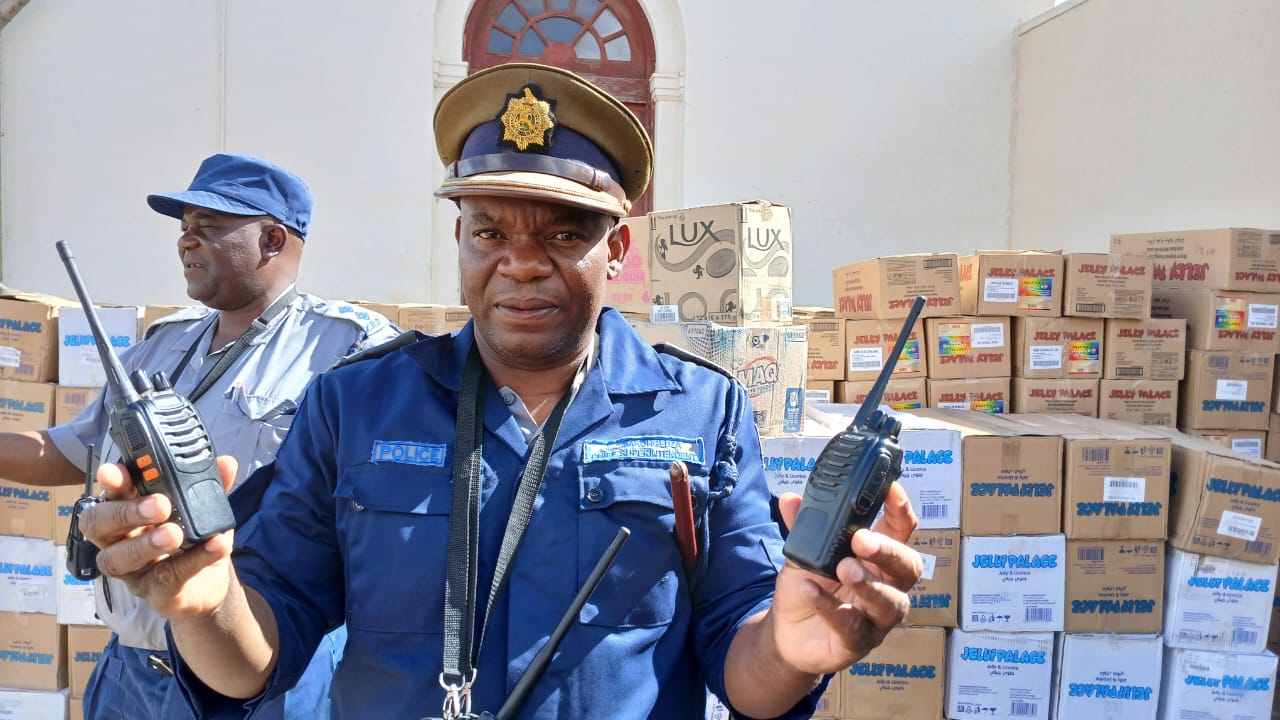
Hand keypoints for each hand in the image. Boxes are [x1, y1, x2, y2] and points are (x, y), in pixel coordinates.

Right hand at [79, 456, 239, 620]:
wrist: (210, 586)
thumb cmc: (194, 541)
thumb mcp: (204, 511)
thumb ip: (210, 487)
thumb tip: (225, 463)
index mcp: (127, 513)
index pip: (109, 495)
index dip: (110, 483)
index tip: (116, 472)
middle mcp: (119, 542)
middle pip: (97, 526)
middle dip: (124, 512)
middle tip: (159, 504)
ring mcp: (132, 571)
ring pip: (118, 559)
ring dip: (146, 544)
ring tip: (175, 533)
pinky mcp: (154, 593)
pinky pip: (165, 578)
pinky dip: (192, 560)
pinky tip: (214, 546)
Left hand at [768, 481, 921, 673]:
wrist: (787, 633)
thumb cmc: (808, 587)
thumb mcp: (803, 553)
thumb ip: (803, 527)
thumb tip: (790, 498)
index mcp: (877, 558)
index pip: (901, 530)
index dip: (901, 510)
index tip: (892, 490)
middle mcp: (887, 586)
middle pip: (907, 567)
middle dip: (888, 550)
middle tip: (862, 540)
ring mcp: (876, 618)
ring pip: (889, 601)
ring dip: (868, 582)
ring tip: (844, 568)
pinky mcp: (858, 643)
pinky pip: (852, 627)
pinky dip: (831, 607)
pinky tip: (812, 590)